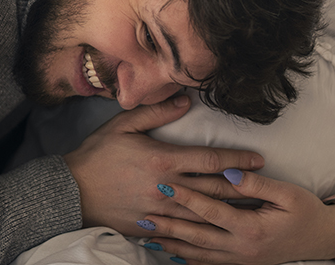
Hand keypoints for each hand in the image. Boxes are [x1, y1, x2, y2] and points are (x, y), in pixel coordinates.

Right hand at [63, 95, 264, 235]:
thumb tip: (184, 102)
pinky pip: (181, 232)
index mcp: (163, 160)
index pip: (210, 160)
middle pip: (213, 189)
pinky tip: (217, 230)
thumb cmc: (98, 154)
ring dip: (228, 210)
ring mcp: (158, 211)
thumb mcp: (124, 125)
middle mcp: (166, 188)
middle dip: (241, 186)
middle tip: (264, 185)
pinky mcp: (149, 228)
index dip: (237, 160)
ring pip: (202, 213)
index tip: (257, 159)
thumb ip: (157, 113)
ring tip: (250, 208)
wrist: (70, 192)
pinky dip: (202, 230)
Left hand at [140, 169, 334, 264]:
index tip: (166, 183)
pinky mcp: (241, 263)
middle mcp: (241, 248)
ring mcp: (240, 260)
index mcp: (251, 228)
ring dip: (172, 244)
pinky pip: (208, 264)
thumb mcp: (287, 194)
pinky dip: (187, 259)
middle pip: (197, 236)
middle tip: (144, 212)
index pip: (211, 211)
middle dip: (170, 224)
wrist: (322, 239)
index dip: (187, 197)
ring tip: (149, 234)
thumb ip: (257, 184)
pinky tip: (172, 254)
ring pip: (198, 254)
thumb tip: (231, 172)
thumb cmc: (306, 212)